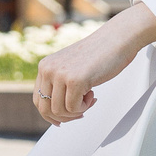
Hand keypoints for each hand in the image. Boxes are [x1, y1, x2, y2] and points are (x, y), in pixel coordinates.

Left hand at [32, 6, 155, 125]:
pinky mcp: (75, 80)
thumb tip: (55, 111)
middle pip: (45, 109)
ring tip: (89, 98)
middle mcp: (48, 69)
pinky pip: (73, 108)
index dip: (51, 114)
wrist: (117, 38)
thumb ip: (60, 83)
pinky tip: (93, 94)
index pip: (38, 100)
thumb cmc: (99, 53)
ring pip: (59, 111)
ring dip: (77, 111)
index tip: (65, 117)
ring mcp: (60, 74)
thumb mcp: (70, 67)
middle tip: (80, 111)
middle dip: (65, 117)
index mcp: (45, 66)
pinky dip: (84, 107)